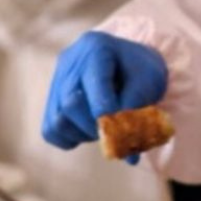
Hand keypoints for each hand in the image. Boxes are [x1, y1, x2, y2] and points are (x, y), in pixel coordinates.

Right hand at [41, 32, 168, 162]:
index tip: (120, 131)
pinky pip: (51, 130)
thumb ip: (138, 110)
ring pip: (57, 120)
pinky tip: (89, 131)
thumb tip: (126, 153)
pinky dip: (71, 139)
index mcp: (96, 47)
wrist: (129, 62)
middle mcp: (70, 61)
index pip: (94, 83)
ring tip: (104, 129)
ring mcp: (56, 80)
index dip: (106, 111)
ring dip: (84, 134)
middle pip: (70, 104)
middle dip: (95, 126)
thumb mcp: (149, 82)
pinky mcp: (51, 99)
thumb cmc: (141, 71)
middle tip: (115, 132)